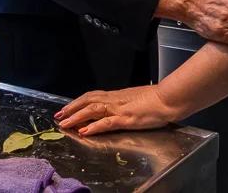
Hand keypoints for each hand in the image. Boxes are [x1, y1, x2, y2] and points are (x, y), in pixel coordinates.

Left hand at [54, 85, 177, 135]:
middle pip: (88, 101)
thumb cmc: (156, 99)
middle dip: (72, 108)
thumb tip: (115, 107)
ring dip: (77, 116)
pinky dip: (94, 127)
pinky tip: (84, 132)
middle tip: (59, 115)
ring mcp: (119, 109)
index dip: (78, 102)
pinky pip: (107, 123)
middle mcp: (115, 100)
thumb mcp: (135, 99)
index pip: (92, 96)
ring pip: (92, 110)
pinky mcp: (126, 119)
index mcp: (117, 96)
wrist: (168, 98)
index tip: (67, 107)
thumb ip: (124, 103)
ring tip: (65, 123)